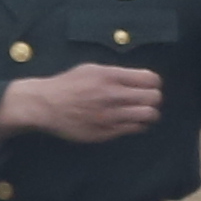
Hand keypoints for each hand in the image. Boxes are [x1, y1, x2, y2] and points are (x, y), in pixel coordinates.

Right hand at [0, 63, 168, 145]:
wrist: (46, 105)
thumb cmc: (68, 84)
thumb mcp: (92, 68)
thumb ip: (117, 73)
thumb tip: (140, 79)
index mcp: (110, 76)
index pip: (150, 79)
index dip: (154, 82)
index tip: (149, 85)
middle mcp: (112, 96)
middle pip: (154, 98)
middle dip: (154, 98)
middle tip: (148, 99)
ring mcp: (110, 116)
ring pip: (148, 116)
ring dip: (149, 113)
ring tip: (142, 112)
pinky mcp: (106, 132)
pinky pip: (133, 129)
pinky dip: (137, 125)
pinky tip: (129, 121)